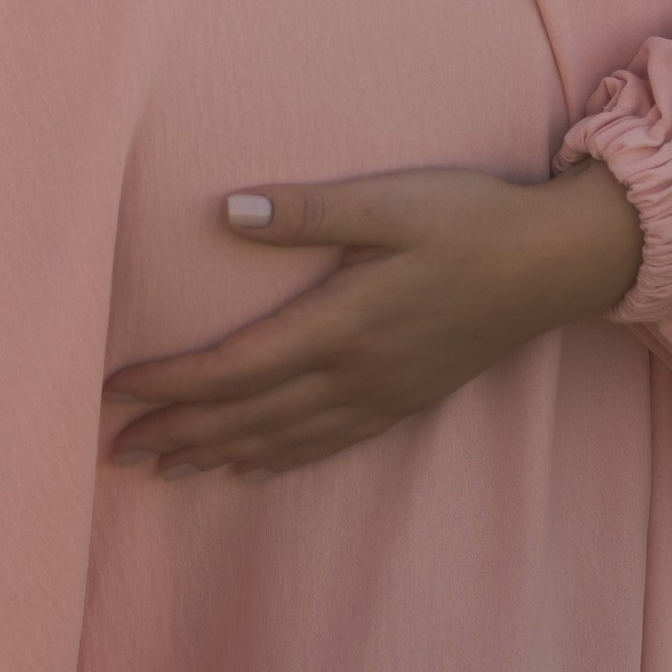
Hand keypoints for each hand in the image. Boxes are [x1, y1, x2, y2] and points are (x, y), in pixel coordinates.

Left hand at [104, 160, 645, 478]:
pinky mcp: (406, 400)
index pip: (237, 367)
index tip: (116, 390)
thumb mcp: (388, 202)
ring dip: (220, 455)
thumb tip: (225, 212)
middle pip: (250, 416)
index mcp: (343, 325)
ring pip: (285, 440)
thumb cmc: (469, 220)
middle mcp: (358, 373)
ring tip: (165, 469)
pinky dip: (280, 459)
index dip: (173, 384)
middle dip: (180, 434)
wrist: (555, 264)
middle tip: (116, 450)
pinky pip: (328, 444)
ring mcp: (384, 395)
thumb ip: (306, 211)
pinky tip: (252, 468)